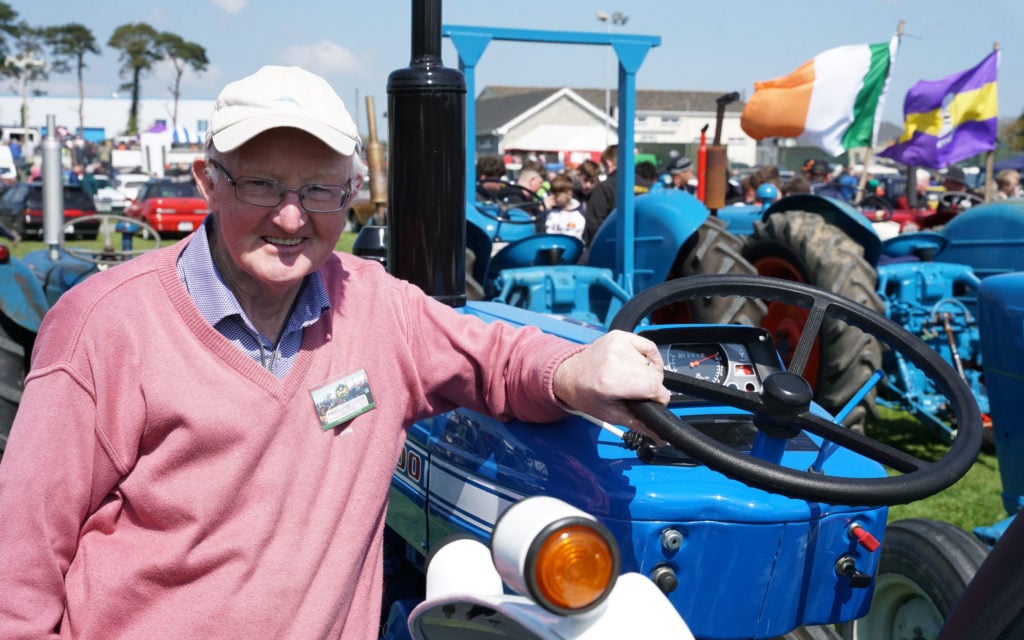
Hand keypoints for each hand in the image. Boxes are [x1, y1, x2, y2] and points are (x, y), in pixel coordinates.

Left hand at [553, 330, 670, 441]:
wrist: (568, 375)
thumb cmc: (586, 396)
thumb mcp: (612, 415)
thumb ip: (640, 425)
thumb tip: (662, 437)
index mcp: (611, 381)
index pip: (653, 387)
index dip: (658, 398)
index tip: (654, 402)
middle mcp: (614, 359)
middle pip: (654, 375)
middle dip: (651, 387)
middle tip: (636, 392)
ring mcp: (617, 344)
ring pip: (652, 363)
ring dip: (648, 373)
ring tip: (631, 379)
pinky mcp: (620, 335)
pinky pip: (649, 347)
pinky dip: (648, 357)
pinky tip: (637, 365)